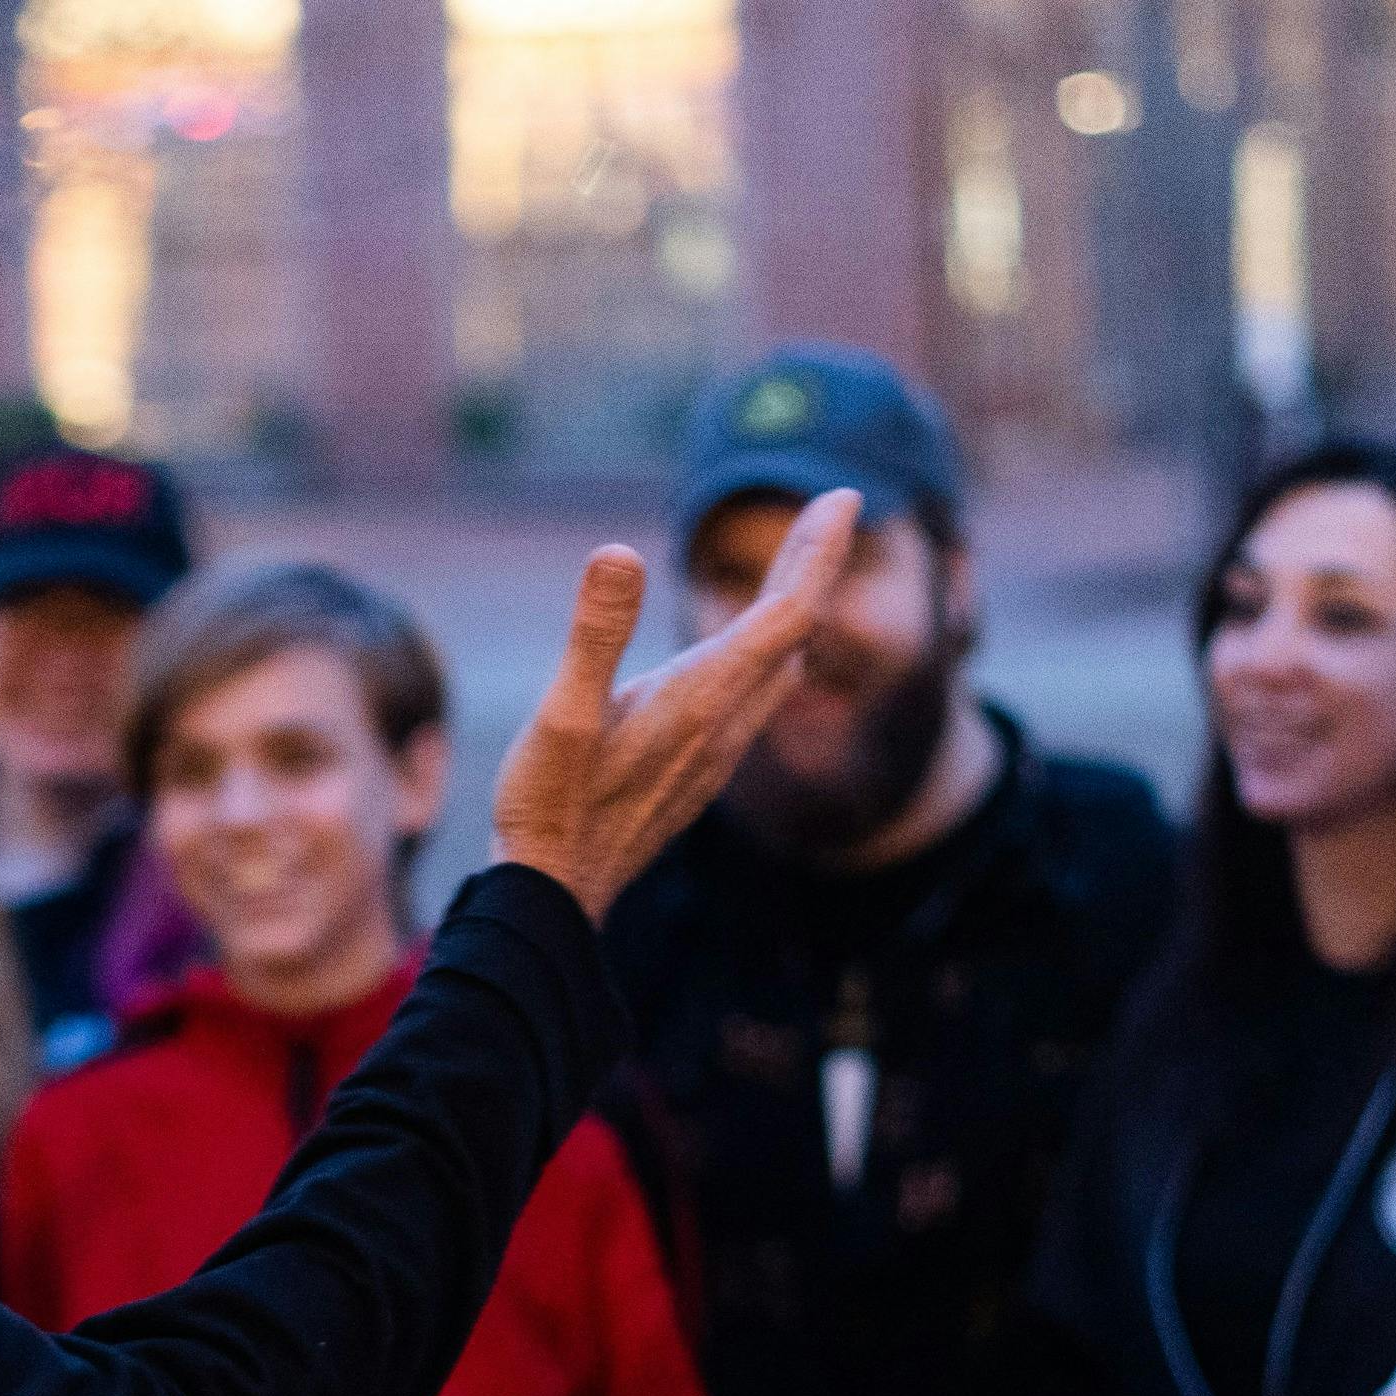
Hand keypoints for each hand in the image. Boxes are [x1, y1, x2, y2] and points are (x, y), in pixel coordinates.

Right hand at [492, 488, 859, 916]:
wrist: (559, 898)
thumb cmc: (550, 808)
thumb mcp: (561, 716)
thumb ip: (595, 635)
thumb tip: (619, 553)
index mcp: (701, 699)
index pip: (786, 615)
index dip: (817, 553)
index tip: (844, 496)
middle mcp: (723, 724)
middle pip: (792, 633)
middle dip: (812, 565)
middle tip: (834, 506)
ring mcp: (716, 752)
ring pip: (779, 667)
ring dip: (792, 608)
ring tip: (799, 561)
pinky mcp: (699, 770)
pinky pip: (756, 695)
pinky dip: (768, 649)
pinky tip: (752, 649)